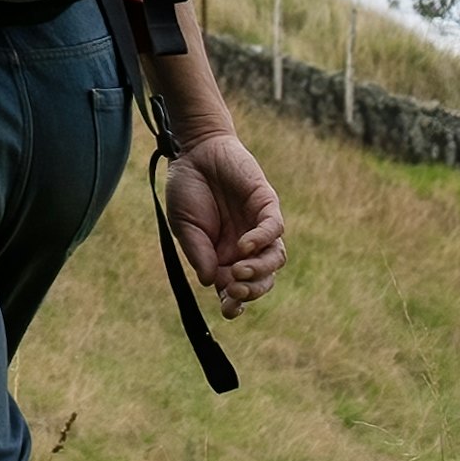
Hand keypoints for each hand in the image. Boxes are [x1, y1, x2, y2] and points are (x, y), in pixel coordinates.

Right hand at [164, 125, 285, 314]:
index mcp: (223, 257)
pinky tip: (244, 245)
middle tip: (234, 290)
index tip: (228, 310)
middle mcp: (245, 246)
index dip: (236, 303)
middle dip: (251, 291)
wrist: (193, 150)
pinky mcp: (266, 204)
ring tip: (238, 270)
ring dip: (260, 271)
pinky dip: (262, 240)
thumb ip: (198, 253)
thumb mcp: (184, 226)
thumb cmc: (187, 189)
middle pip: (262, 280)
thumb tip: (211, 284)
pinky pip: (274, 228)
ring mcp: (258, 226)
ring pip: (275, 259)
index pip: (236, 289)